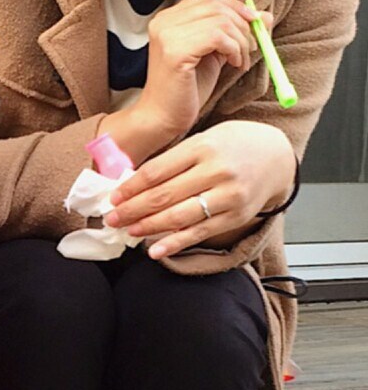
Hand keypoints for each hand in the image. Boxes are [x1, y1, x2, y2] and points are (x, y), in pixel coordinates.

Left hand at [105, 121, 295, 258]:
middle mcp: (216, 171)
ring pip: (179, 216)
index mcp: (202, 147)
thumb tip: (133, 183)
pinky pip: (199, 233)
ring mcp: (227, 195)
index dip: (130, 188)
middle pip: (164, 195)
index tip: (113, 198)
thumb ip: (174, 159)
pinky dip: (175, 244)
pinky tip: (154, 250)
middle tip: (112, 219)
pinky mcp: (234, 216)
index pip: (157, 171)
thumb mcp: (204, 139)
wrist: (276, 156)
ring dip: (149, 227)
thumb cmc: (232, 146)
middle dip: (133, 210)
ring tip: (129, 231)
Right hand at [135, 0, 268, 142]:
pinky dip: (234, 49)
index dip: (235, 7)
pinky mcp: (175, 52)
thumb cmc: (185, 91)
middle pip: (216, 5)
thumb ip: (233, 34)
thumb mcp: (213, 56)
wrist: (162, 120)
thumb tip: (264, 16)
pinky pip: (217, 37)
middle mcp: (164, 22)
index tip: (253, 23)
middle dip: (243, 24)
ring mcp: (167, 35)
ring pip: (220, 21)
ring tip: (240, 61)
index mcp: (168, 19)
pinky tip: (233, 64)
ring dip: (241, 41)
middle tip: (253, 46)